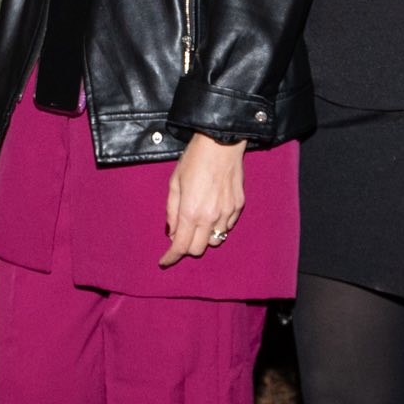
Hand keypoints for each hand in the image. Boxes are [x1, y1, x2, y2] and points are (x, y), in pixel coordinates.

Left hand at [159, 134, 245, 265]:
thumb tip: (172, 232)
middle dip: (186, 247)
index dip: (171, 257)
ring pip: (215, 240)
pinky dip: (218, 226)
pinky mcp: (238, 206)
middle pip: (198, 249)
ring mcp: (227, 213)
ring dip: (204, 237)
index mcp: (190, 212)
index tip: (165, 261)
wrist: (221, 142)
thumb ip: (172, 211)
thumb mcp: (174, 183)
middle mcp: (210, 217)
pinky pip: (227, 226)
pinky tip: (213, 211)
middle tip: (180, 235)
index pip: (180, 246)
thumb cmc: (194, 160)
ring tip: (199, 222)